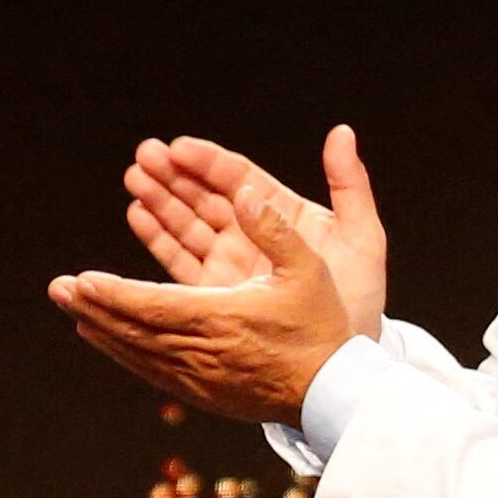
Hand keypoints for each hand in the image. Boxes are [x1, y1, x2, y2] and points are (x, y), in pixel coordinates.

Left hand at [49, 126, 387, 420]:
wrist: (331, 394)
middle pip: (134, 330)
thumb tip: (245, 190)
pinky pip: (151, 370)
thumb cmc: (322, 327)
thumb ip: (275, 228)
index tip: (81, 281)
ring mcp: (198, 378)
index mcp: (223, 319)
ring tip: (72, 309)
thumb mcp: (309, 269)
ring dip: (102, 329)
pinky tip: (105, 338)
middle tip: (58, 289)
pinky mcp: (200, 393)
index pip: (154, 306)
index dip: (115, 294)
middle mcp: (202, 353)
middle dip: (94, 308)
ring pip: (137, 353)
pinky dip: (124, 352)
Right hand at [118, 129, 388, 332]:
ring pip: (188, 224)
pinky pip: (180, 261)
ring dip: (160, 200)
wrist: (343, 363)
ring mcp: (230, 264)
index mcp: (283, 216)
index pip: (238, 179)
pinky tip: (138, 215)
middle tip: (144, 155)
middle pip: (206, 197)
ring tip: (134, 179)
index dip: (208, 162)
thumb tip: (341, 133)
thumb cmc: (359, 298)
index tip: (178, 148)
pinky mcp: (213, 294)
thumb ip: (351, 184)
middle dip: (174, 175)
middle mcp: (252, 236)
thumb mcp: (363, 237)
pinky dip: (159, 239)